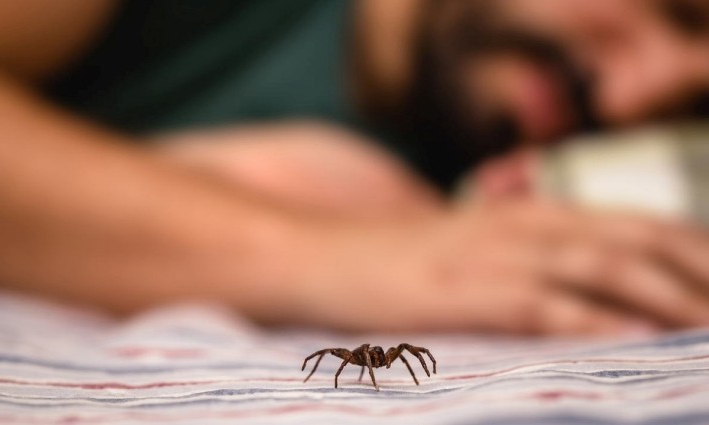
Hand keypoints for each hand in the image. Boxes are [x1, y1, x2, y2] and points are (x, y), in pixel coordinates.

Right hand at [290, 200, 708, 334]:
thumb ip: (521, 259)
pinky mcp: (459, 293)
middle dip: (692, 274)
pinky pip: (539, 305)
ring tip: (707, 330)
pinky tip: (630, 342)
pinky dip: (592, 323)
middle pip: (629, 242)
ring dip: (662, 298)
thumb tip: (579, 293)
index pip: (627, 224)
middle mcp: (515, 226)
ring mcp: (487, 257)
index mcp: (522, 215)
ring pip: (598, 268)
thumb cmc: (394, 261)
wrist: (314, 257)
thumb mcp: (466, 251)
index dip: (686, 249)